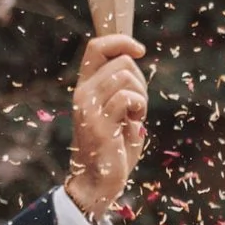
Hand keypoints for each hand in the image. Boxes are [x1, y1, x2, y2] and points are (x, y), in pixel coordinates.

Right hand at [67, 20, 147, 219]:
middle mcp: (83, 93)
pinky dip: (138, 108)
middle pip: (120, 60)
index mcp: (86, 87)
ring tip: (136, 116)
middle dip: (140, 79)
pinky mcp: (99, 124)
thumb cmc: (114, 149)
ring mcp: (89, 108)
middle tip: (138, 106)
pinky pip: (126, 98)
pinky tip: (135, 124)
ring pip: (125, 76)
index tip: (140, 51)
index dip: (121, 40)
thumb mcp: (118, 112)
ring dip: (141, 96)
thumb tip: (134, 60)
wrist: (97, 184)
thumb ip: (122, 88)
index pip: (96, 46)